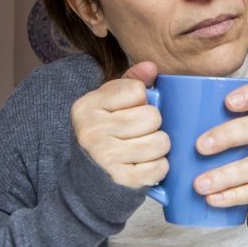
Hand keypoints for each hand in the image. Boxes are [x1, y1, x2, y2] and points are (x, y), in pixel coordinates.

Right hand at [70, 62, 169, 188]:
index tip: (132, 110)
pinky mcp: (121, 180)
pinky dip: (159, 166)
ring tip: (146, 147)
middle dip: (153, 124)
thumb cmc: (105, 133)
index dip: (142, 100)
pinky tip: (146, 164)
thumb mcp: (110, 103)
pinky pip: (159, 167)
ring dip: (159, 146)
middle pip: (152, 117)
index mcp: (87, 106)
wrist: (88, 178)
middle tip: (142, 131)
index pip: (136, 91)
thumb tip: (151, 67)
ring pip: (160, 142)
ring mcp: (105, 157)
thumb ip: (131, 81)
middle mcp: (92, 131)